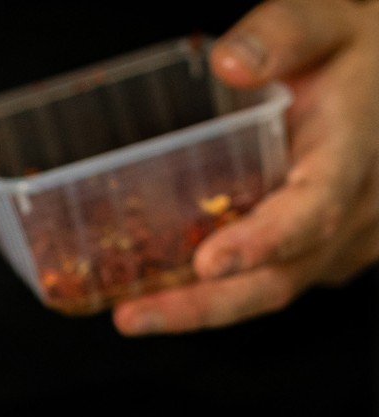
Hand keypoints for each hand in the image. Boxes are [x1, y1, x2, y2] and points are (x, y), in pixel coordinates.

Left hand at [112, 0, 378, 335]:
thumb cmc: (355, 56)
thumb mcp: (328, 23)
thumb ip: (283, 34)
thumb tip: (229, 61)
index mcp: (355, 153)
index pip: (314, 209)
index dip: (263, 241)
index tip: (208, 262)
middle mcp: (358, 210)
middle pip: (281, 278)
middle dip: (204, 306)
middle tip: (132, 317)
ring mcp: (345, 241)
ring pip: (272, 290)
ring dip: (200, 310)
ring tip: (131, 313)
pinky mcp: (325, 255)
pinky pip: (270, 283)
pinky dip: (217, 296)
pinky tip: (161, 292)